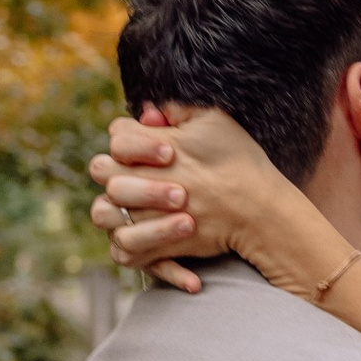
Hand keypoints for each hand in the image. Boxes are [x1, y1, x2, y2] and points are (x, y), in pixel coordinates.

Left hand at [88, 104, 323, 296]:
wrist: (260, 210)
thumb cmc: (241, 162)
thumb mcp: (215, 121)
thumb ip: (179, 110)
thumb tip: (150, 111)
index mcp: (159, 148)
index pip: (117, 134)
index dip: (130, 137)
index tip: (154, 146)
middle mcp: (149, 180)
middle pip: (100, 169)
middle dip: (114, 168)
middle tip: (135, 174)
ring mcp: (151, 215)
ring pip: (104, 211)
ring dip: (113, 206)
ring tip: (131, 206)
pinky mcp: (159, 245)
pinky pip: (125, 249)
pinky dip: (129, 245)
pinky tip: (139, 234)